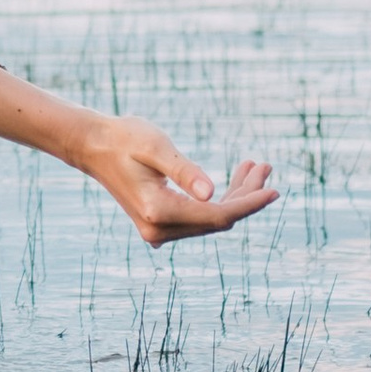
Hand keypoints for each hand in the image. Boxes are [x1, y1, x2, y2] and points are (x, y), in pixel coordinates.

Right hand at [76, 118, 278, 246]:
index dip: (250, 204)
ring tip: (254, 166)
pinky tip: (235, 179)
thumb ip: (183, 171)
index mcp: (158, 211)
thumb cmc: (124, 138)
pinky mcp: (159, 226)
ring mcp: (157, 232)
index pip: (217, 215)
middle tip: (265, 166)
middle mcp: (157, 229)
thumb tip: (211, 194)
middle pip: (218, 220)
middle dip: (246, 196)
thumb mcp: (156, 146)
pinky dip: (219, 201)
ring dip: (235, 196)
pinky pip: (200, 219)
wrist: (94, 146)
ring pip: (211, 220)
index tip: (276, 190)